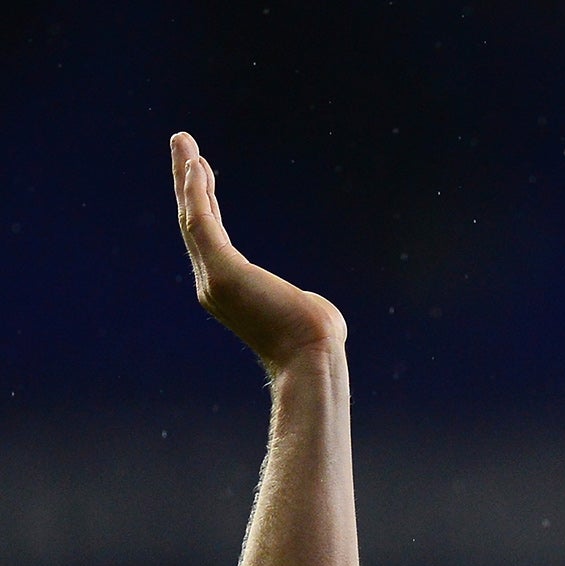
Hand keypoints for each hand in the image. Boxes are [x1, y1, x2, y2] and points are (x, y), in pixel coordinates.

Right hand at [171, 132, 345, 371]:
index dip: (207, 202)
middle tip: (184, 146)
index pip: (212, 237)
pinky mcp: (222, 272)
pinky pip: (203, 223)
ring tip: (183, 141)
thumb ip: (296, 300)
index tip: (204, 174)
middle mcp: (213, 285)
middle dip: (190, 182)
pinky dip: (197, 193)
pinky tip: (196, 165)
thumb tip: (310, 305)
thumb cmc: (315, 340)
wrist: (312, 359)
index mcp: (230, 291)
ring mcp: (214, 279)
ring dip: (188, 177)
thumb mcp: (306, 311)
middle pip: (195, 221)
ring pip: (193, 217)